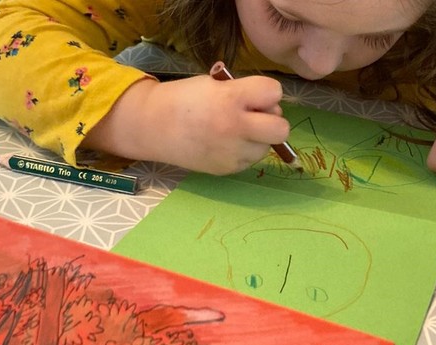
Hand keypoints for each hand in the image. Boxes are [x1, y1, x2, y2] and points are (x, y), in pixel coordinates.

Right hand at [85, 75, 288, 174]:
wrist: (153, 127)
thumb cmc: (185, 99)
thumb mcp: (214, 84)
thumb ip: (243, 91)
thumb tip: (270, 106)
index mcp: (231, 99)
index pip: (274, 92)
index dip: (267, 92)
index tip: (253, 94)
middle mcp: (235, 128)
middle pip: (282, 129)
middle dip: (272, 120)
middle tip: (254, 117)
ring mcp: (232, 152)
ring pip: (267, 146)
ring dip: (258, 138)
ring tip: (235, 130)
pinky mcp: (227, 169)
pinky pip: (250, 159)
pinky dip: (244, 151)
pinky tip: (224, 143)